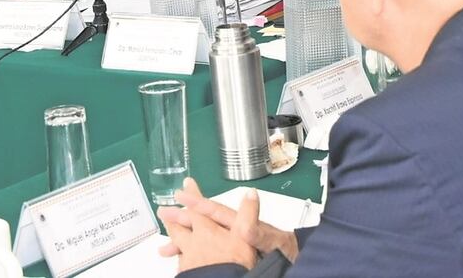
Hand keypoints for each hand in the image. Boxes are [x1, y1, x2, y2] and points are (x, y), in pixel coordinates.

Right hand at [158, 178, 298, 262]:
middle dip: (184, 218)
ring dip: (185, 241)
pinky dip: (193, 256)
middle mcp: (238, 233)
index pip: (218, 211)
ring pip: (204, 240)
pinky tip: (183, 260)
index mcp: (246, 225)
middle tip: (165, 212)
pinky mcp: (234, 258)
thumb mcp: (276, 239)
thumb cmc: (290, 253)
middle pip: (206, 223)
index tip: (181, 196)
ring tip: (166, 247)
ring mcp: (235, 245)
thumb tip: (249, 202)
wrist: (298, 266)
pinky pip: (208, 254)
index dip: (200, 203)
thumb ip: (258, 227)